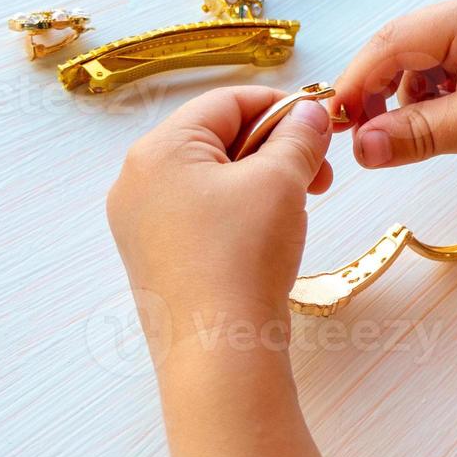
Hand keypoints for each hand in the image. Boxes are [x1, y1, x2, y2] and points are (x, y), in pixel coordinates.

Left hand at [107, 86, 332, 361]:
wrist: (219, 354)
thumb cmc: (243, 257)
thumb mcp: (280, 181)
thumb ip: (299, 136)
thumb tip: (310, 113)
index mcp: (158, 149)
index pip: (226, 102)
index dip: (280, 106)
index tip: (320, 124)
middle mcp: (137, 180)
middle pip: (216, 138)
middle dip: (275, 147)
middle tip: (319, 171)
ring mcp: (141, 222)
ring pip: (212, 177)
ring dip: (262, 179)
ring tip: (300, 201)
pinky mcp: (155, 256)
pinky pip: (201, 212)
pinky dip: (240, 209)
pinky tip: (270, 230)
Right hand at [330, 0, 456, 244]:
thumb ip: (414, 135)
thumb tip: (361, 148)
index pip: (393, 41)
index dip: (358, 80)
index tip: (336, 119)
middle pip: (398, 52)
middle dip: (379, 94)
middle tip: (364, 136)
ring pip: (415, 69)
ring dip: (404, 104)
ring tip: (418, 136)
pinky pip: (435, 81)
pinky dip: (427, 107)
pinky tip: (440, 127)